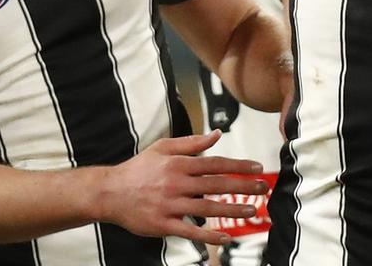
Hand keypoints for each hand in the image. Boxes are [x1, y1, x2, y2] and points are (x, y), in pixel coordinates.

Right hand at [98, 130, 267, 244]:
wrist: (109, 193)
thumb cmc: (138, 169)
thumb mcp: (163, 148)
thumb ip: (192, 143)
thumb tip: (217, 134)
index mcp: (179, 164)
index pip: (216, 163)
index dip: (239, 166)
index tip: (257, 168)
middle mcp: (177, 184)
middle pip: (216, 185)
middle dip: (243, 187)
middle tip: (263, 189)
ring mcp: (170, 205)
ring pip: (207, 208)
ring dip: (232, 210)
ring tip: (251, 211)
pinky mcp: (163, 224)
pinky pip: (189, 231)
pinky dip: (208, 236)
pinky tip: (225, 237)